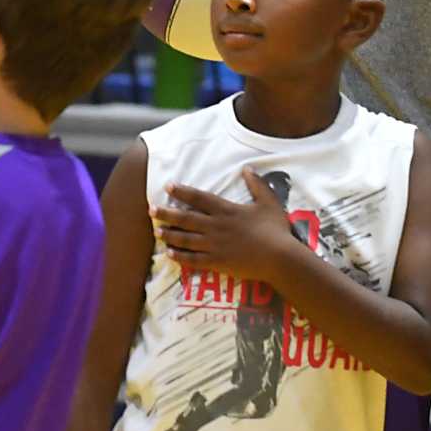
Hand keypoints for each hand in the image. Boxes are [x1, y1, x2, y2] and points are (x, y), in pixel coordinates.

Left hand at [154, 170, 308, 284]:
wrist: (279, 257)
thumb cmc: (275, 229)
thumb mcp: (268, 202)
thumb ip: (256, 184)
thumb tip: (247, 168)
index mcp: (227, 210)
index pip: (199, 198)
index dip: (182, 192)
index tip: (168, 186)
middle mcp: (216, 226)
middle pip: (186, 218)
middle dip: (167, 213)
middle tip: (151, 210)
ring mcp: (215, 245)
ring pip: (186, 239)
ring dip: (170, 234)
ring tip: (157, 231)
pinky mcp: (217, 262)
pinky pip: (193, 259)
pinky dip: (180, 256)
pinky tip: (169, 254)